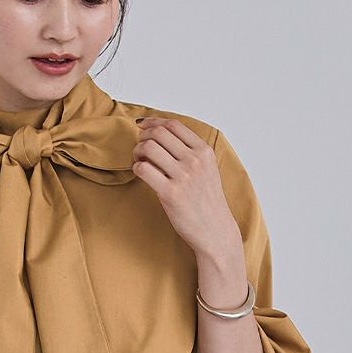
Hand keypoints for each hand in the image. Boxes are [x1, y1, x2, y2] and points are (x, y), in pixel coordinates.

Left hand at [132, 117, 239, 257]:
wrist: (215, 230)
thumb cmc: (206, 201)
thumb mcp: (206, 169)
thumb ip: (189, 151)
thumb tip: (159, 133)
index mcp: (204, 151)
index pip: (173, 125)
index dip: (154, 122)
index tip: (144, 126)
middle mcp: (195, 160)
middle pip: (158, 133)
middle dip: (143, 138)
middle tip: (140, 149)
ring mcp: (183, 176)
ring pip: (148, 148)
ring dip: (137, 152)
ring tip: (139, 162)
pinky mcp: (171, 193)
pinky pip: (143, 169)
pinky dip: (137, 168)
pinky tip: (141, 174)